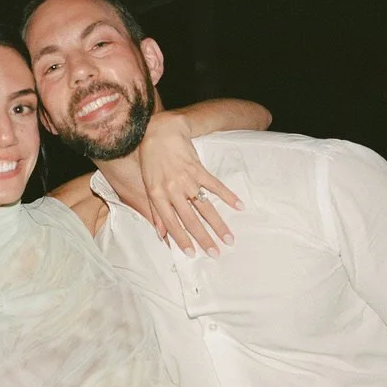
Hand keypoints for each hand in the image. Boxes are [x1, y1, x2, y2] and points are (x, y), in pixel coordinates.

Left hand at [139, 111, 242, 255]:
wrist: (160, 132)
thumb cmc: (151, 160)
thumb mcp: (148, 186)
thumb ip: (156, 212)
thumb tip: (161, 235)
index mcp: (158, 196)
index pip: (172, 224)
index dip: (182, 240)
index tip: (193, 254)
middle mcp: (173, 190)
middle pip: (191, 219)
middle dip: (204, 238)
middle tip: (216, 253)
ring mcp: (187, 179)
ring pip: (205, 207)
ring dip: (218, 224)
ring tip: (229, 238)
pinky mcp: (199, 169)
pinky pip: (215, 185)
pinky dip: (228, 196)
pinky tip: (238, 206)